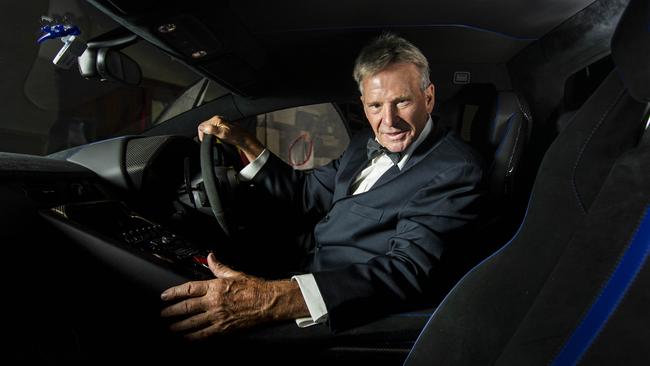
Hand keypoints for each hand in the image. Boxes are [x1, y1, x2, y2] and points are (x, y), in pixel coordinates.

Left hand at [160, 253, 307, 339]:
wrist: (267, 302)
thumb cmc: (253, 288)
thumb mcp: (234, 274)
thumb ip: (219, 267)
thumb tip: (211, 257)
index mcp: (215, 287)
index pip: (189, 289)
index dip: (174, 292)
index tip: (165, 296)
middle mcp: (214, 302)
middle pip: (187, 307)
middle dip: (172, 311)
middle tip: (163, 313)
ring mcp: (218, 316)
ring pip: (193, 322)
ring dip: (179, 325)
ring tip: (170, 327)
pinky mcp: (223, 328)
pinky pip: (204, 334)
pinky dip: (193, 337)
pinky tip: (186, 338)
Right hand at [197, 116, 263, 161]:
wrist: (244, 139)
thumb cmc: (236, 136)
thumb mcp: (223, 134)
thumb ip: (212, 130)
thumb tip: (204, 128)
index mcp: (216, 119)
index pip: (202, 125)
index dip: (201, 134)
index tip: (204, 140)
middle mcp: (217, 120)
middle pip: (205, 127)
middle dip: (205, 134)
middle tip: (209, 140)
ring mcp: (220, 124)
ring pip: (208, 129)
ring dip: (208, 135)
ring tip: (213, 140)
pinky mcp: (222, 128)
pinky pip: (212, 131)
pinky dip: (212, 136)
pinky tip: (216, 139)